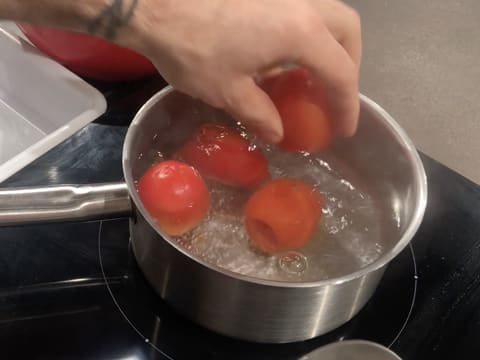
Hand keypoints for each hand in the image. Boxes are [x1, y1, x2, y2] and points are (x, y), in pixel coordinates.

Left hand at [128, 0, 361, 141]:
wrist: (154, 4)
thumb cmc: (192, 49)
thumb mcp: (228, 92)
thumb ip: (260, 114)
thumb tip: (278, 133)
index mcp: (300, 32)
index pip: (340, 73)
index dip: (347, 105)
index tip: (344, 129)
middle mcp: (303, 3)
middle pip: (347, 31)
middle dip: (348, 65)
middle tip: (333, 93)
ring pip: (328, 13)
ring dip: (330, 44)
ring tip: (313, 74)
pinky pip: (303, 8)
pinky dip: (308, 31)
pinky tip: (286, 53)